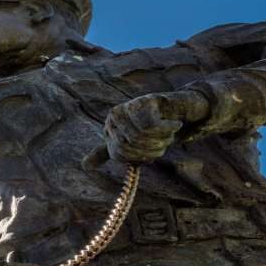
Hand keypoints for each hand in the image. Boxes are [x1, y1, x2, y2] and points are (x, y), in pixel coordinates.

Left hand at [85, 90, 212, 167]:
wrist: (181, 109)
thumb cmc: (156, 129)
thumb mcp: (131, 144)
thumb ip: (111, 153)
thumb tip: (84, 165)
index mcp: (109, 127)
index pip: (118, 154)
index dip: (139, 158)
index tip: (152, 152)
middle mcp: (114, 116)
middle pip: (128, 145)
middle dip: (151, 149)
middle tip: (164, 141)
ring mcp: (129, 105)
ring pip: (140, 136)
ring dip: (161, 139)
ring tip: (169, 132)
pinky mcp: (147, 100)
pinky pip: (152, 125)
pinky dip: (168, 129)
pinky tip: (175, 124)